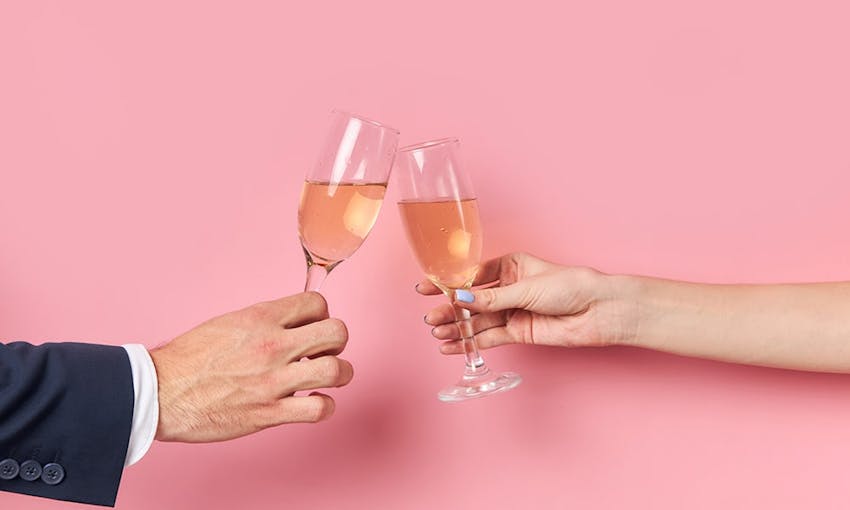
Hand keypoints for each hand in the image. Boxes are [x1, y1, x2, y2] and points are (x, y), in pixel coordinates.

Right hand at [150, 292, 352, 441]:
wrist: (160, 392)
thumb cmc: (190, 358)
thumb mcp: (229, 323)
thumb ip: (265, 321)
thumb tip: (293, 323)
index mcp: (261, 318)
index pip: (317, 303)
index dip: (321, 314)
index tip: (312, 326)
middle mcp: (272, 346)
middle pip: (337, 333)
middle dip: (337, 342)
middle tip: (324, 351)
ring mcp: (273, 381)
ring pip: (337, 371)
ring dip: (339, 374)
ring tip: (326, 378)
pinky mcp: (269, 413)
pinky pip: (319, 409)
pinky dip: (324, 406)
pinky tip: (313, 403)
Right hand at [419, 252, 637, 353]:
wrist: (599, 311)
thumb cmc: (571, 286)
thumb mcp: (526, 288)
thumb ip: (491, 298)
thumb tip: (459, 298)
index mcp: (511, 265)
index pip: (472, 274)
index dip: (448, 282)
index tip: (426, 286)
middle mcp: (508, 288)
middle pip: (472, 300)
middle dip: (450, 308)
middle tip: (430, 317)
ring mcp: (512, 311)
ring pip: (477, 320)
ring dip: (456, 327)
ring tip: (436, 332)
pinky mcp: (519, 332)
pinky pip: (488, 338)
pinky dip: (470, 342)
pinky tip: (452, 345)